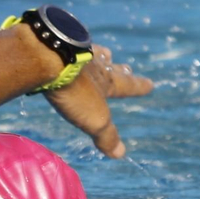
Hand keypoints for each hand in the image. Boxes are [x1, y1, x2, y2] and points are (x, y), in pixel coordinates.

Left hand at [43, 43, 154, 157]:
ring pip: (92, 52)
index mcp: (106, 81)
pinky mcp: (55, 44)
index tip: (151, 85)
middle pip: (110, 66)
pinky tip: (66, 47)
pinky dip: (72, 47)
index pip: (127, 85)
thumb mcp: (94, 119)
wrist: (48, 59)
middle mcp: (93, 64)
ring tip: (103, 53)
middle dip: (119, 69)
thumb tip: (121, 154)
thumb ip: (106, 136)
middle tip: (127, 67)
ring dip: (99, 55)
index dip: (139, 87)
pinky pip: (68, 46)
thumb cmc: (74, 91)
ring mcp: (74, 52)